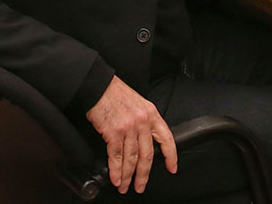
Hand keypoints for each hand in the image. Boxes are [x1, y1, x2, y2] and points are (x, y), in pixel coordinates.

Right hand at [85, 76, 176, 193]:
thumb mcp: (139, 104)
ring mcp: (128, 127)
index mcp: (152, 114)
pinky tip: (116, 178)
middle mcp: (142, 122)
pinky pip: (116, 156)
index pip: (166, 138)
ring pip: (131, 158)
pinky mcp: (113, 132)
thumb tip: (145, 142)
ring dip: (128, 176)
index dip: (171, 156)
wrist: (99, 86)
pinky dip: (116, 170)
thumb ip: (145, 121)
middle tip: (141, 186)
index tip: (172, 168)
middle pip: (147, 155)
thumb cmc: (116, 94)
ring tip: (124, 186)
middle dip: (144, 175)